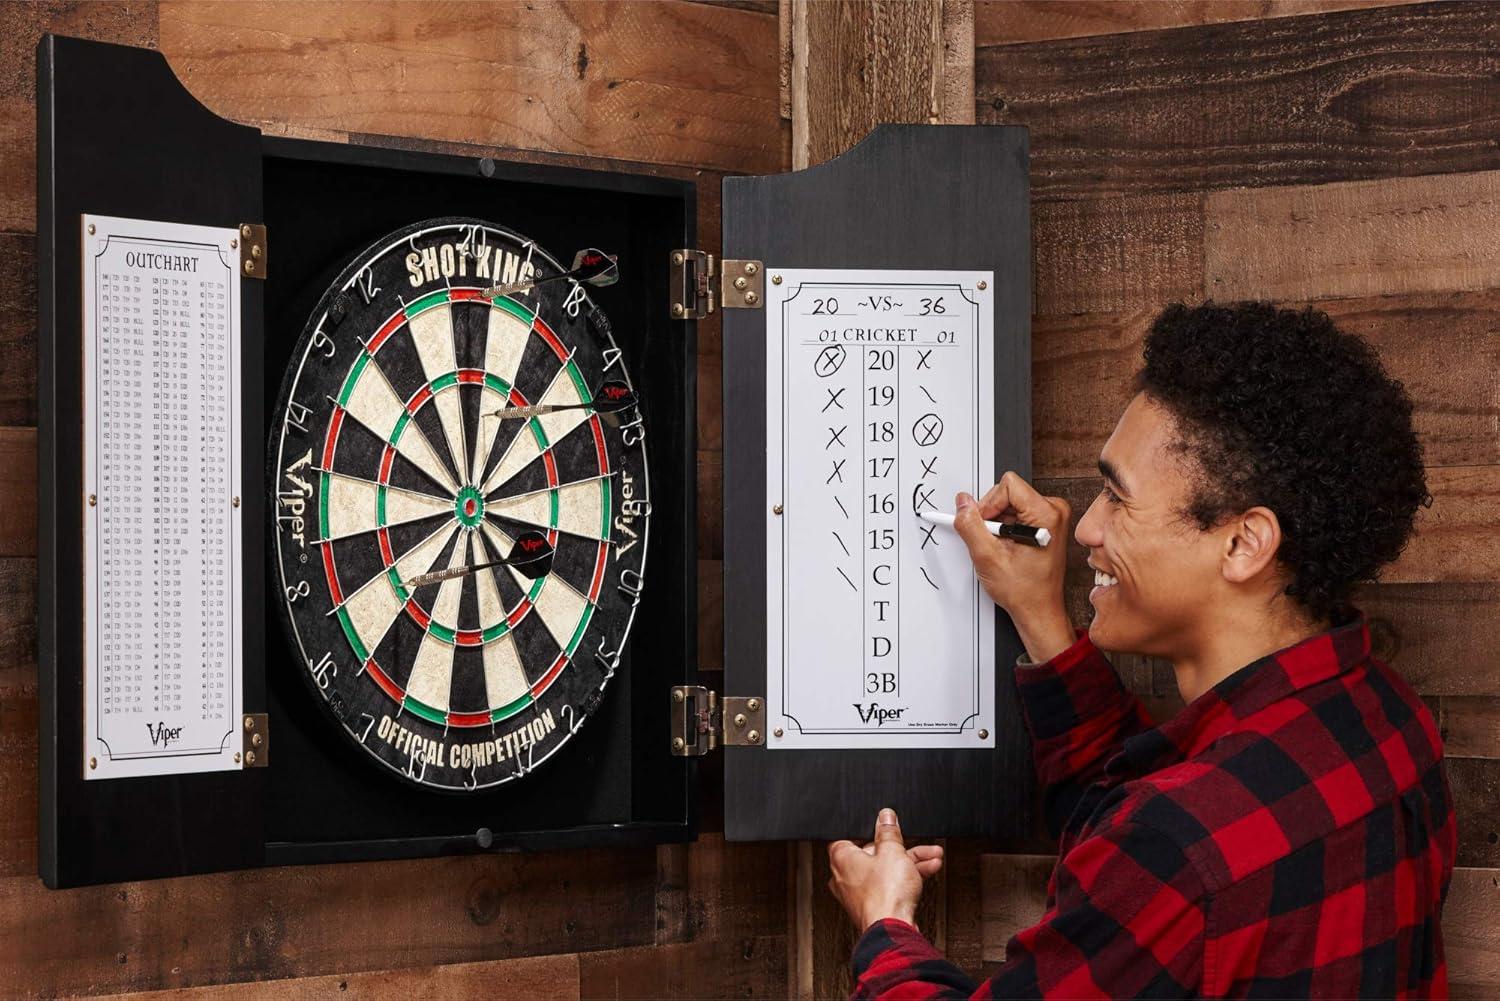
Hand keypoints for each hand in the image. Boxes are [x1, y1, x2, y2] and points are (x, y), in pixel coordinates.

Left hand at [827, 808, 943, 932]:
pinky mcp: (873, 907)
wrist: (894, 931)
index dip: (872, 830)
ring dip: (910, 862)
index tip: (888, 826)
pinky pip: (889, 886)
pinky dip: (906, 879)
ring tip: (932, 856)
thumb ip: (889, 832)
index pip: (851, 835)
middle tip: (914, 842)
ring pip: (885, 870)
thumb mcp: (893, 852)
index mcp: (841, 858)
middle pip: (874, 854)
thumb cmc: (885, 895)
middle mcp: (844, 876)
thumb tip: (885, 818)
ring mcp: (858, 894)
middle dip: (900, 848)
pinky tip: (926, 871)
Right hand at [953, 472, 1074, 662]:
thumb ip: (970, 526)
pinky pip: (1015, 512)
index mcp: (1047, 514)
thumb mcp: (987, 558)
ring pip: (1008, 502)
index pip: (1007, 485)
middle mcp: (1054, 510)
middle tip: (994, 542)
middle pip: (1007, 492)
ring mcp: (1051, 516)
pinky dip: (1005, 528)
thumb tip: (962, 503)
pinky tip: (1008, 547)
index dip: (988, 505)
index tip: (986, 528)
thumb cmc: (1024, 590)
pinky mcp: (1045, 522)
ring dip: (998, 524)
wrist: (1038, 609)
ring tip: (1003, 548)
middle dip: (992, 516)